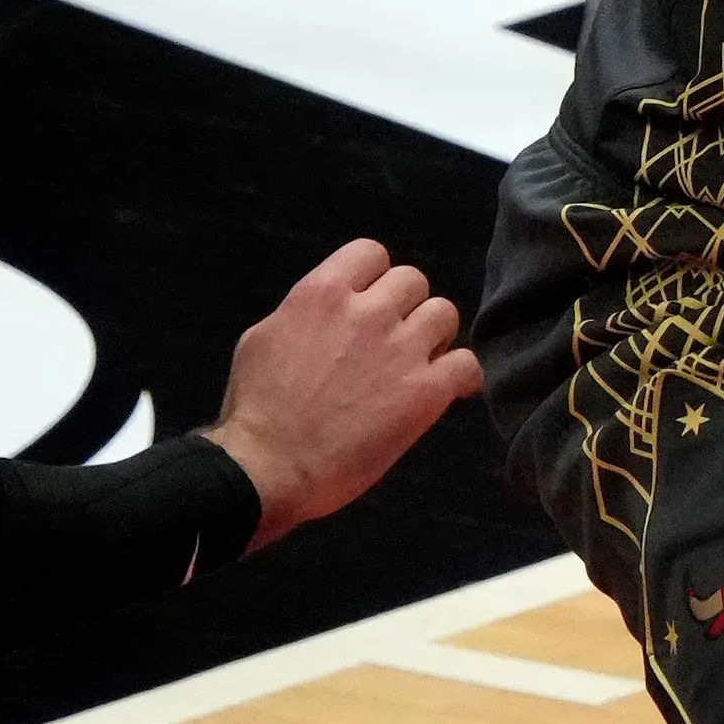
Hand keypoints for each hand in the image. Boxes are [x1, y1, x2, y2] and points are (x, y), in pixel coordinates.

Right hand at [203, 239, 483, 552]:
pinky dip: (462, 376)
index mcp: (322, 295)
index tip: (371, 301)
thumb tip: (329, 306)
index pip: (371, 253)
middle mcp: (366, 313)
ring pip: (445, 314)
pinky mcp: (425, 391)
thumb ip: (305, 312)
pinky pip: (467, 364)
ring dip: (433, 337)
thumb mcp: (263, 339)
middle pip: (413, 281)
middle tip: (392, 339)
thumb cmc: (256, 412)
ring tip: (417, 363)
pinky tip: (449, 389)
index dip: (374, 278)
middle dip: (404, 307)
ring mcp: (400, 350)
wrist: (267, 470)